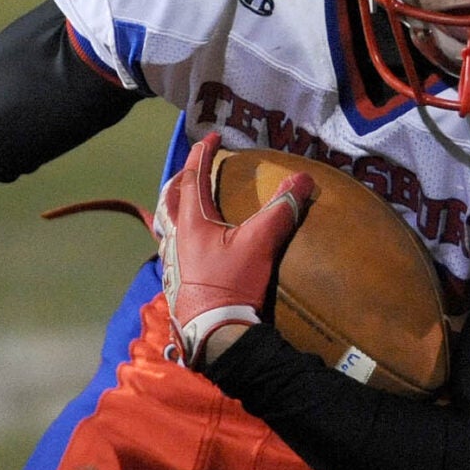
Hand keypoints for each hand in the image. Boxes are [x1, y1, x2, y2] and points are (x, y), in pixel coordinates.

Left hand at [153, 133, 311, 368]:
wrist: (215, 332)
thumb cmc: (231, 284)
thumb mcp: (260, 244)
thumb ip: (281, 210)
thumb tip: (301, 179)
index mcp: (190, 222)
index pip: (192, 177)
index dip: (201, 154)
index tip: (212, 137)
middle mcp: (175, 237)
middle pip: (170, 198)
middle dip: (182, 178)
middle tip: (194, 167)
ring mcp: (173, 260)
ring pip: (167, 223)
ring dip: (177, 206)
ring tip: (190, 202)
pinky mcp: (178, 280)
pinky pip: (172, 245)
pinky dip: (181, 232)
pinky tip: (194, 243)